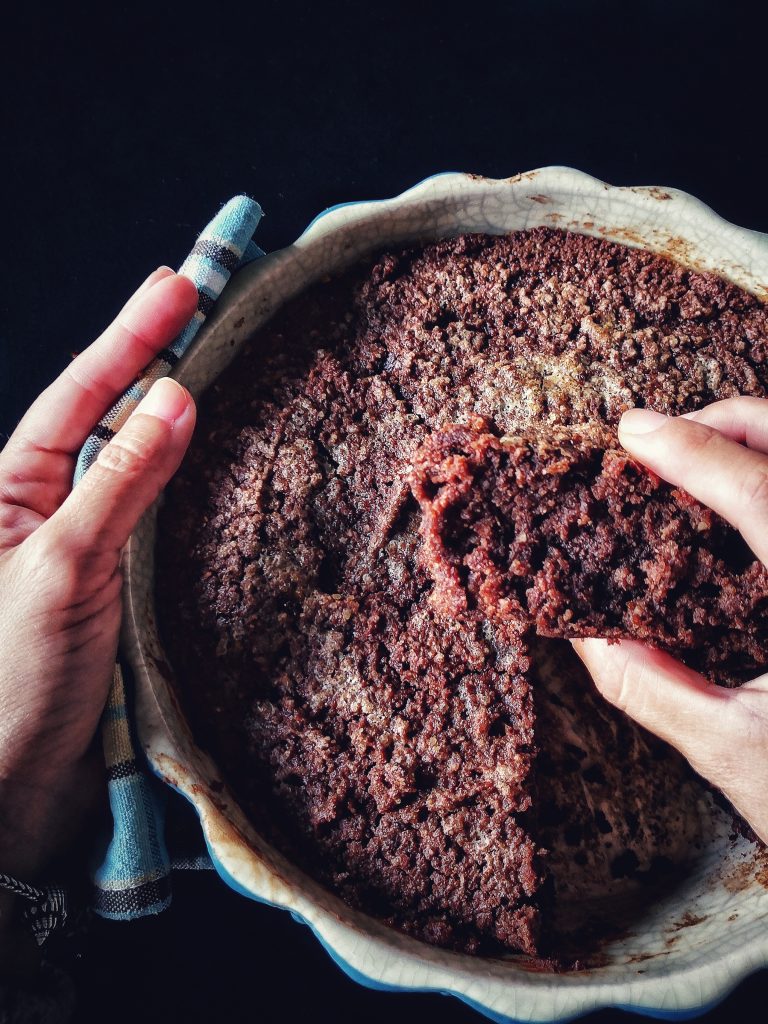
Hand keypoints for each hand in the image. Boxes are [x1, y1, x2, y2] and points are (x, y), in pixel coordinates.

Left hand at [0, 267, 197, 880]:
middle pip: (107, 416)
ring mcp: (84, 545)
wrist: (13, 791)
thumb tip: (173, 399)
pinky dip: (187, 484)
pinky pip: (158, 519)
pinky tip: (213, 456)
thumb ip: (120, 482)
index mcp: (4, 491)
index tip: (178, 284)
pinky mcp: (119, 585)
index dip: (130, 336)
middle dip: (151, 357)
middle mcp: (42, 508)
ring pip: (137, 465)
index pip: (77, 396)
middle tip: (203, 296)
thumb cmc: (11, 681)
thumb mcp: (61, 568)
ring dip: (173, 417)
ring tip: (214, 357)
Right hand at [573, 398, 767, 843]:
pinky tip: (740, 504)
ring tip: (697, 460)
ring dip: (753, 443)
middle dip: (729, 422)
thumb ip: (651, 686)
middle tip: (663, 437)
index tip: (631, 434)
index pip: (761, 494)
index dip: (690, 453)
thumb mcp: (731, 752)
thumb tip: (586, 634)